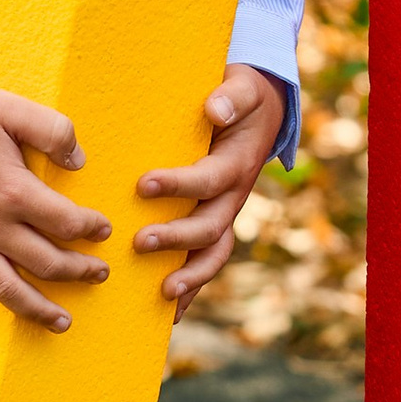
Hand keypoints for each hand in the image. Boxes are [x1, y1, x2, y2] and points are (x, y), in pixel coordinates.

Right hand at [0, 81, 111, 364]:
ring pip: (7, 289)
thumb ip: (54, 131)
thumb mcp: (12, 108)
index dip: (91, 227)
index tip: (102, 230)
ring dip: (37, 310)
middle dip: (79, 271)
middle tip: (98, 274)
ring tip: (63, 323)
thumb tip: (81, 161)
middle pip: (47, 262)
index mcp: (15, 192)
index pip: (67, 222)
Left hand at [133, 65, 286, 315]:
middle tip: (138, 242)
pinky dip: (190, 291)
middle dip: (176, 238)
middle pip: (210, 227)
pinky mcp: (215, 226)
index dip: (179, 185)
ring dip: (189, 278)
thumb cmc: (242, 98)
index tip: (143, 185)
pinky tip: (166, 314)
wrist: (262, 113)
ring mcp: (225, 216)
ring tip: (162, 294)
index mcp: (236, 165)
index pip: (209, 180)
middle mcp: (233, 197)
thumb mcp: (243, 87)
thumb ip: (232, 96)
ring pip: (212, 255)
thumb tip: (214, 108)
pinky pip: (204, 263)